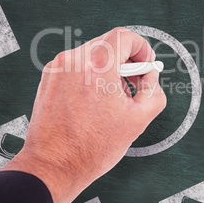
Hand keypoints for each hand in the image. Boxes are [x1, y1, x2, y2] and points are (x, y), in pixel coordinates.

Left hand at [3, 27, 165, 202]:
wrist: (53, 166)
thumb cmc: (90, 148)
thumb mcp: (138, 119)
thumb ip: (154, 91)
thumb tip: (150, 78)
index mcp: (97, 65)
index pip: (125, 35)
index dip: (142, 48)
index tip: (144, 64)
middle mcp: (74, 60)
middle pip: (109, 44)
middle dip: (127, 61)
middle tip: (134, 83)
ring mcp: (58, 68)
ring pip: (93, 55)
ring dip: (109, 70)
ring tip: (113, 98)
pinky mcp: (49, 78)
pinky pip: (77, 66)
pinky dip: (90, 75)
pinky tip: (95, 101)